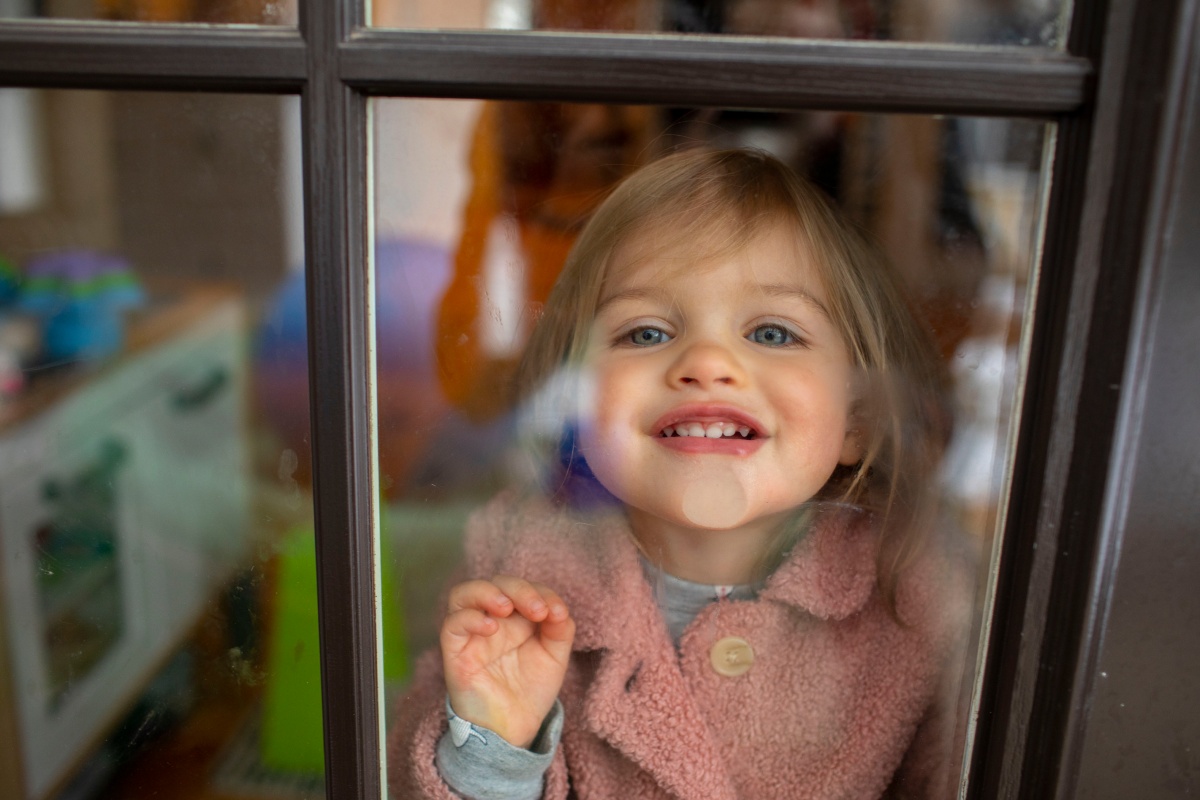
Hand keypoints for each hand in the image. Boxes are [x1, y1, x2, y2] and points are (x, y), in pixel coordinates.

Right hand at [440, 575, 574, 747]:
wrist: (515, 728)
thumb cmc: (531, 689)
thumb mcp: (554, 656)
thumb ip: (560, 629)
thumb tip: (558, 608)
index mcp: (515, 616)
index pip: (522, 587)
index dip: (540, 591)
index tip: (557, 613)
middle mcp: (492, 619)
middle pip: (495, 583)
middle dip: (519, 589)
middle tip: (538, 610)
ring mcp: (471, 634)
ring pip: (463, 594)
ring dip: (486, 592)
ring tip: (507, 606)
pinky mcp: (456, 653)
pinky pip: (452, 625)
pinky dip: (470, 618)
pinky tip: (491, 628)